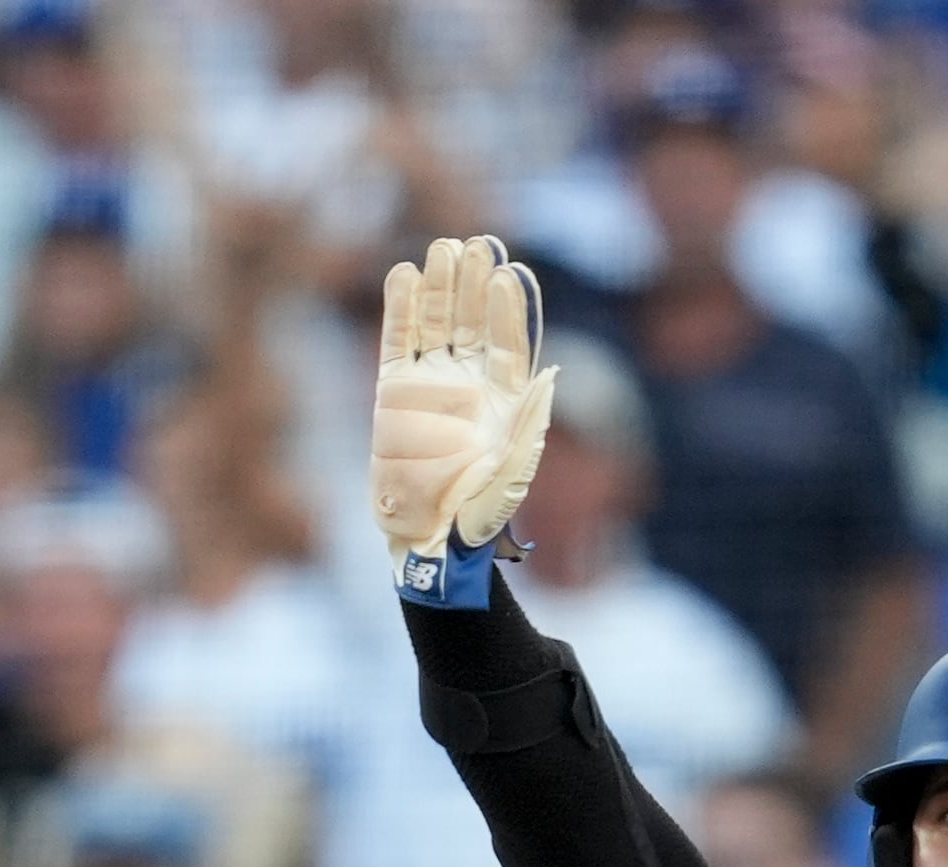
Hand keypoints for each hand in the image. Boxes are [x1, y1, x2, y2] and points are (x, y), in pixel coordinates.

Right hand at [368, 235, 556, 564]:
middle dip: (473, 284)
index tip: (506, 274)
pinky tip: (404, 274)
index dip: (507, 310)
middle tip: (475, 245)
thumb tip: (552, 372)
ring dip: (439, 286)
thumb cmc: (477, 514)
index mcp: (505, 400)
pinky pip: (397, 342)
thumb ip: (531, 423)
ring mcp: (430, 385)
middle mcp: (469, 384)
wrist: (429, 539)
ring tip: (442, 249)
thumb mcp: (514, 473)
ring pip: (435, 323)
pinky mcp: (394, 393)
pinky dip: (399, 309)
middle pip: (472, 322)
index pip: (508, 343)